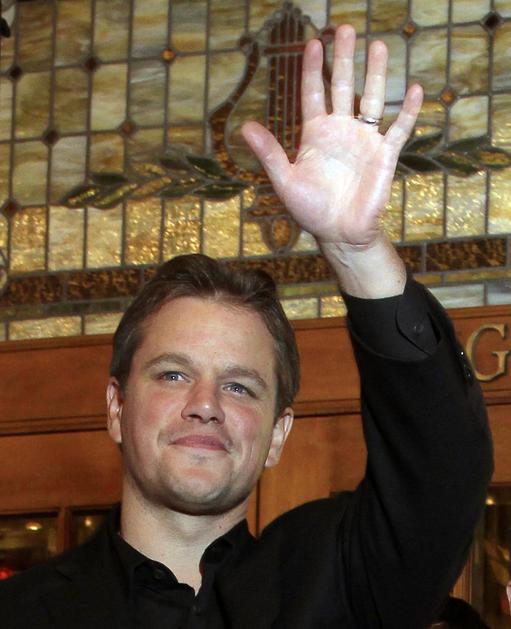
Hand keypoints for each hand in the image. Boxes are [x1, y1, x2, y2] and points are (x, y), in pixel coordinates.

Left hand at [241, 25, 422, 249]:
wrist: (339, 234)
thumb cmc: (310, 210)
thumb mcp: (284, 180)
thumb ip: (269, 153)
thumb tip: (244, 127)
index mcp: (315, 134)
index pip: (314, 93)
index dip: (313, 69)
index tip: (313, 42)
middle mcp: (340, 131)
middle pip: (343, 86)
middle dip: (344, 59)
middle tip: (346, 28)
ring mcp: (364, 141)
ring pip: (372, 100)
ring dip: (375, 74)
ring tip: (378, 45)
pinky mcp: (385, 155)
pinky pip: (399, 130)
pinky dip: (408, 111)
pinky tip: (414, 89)